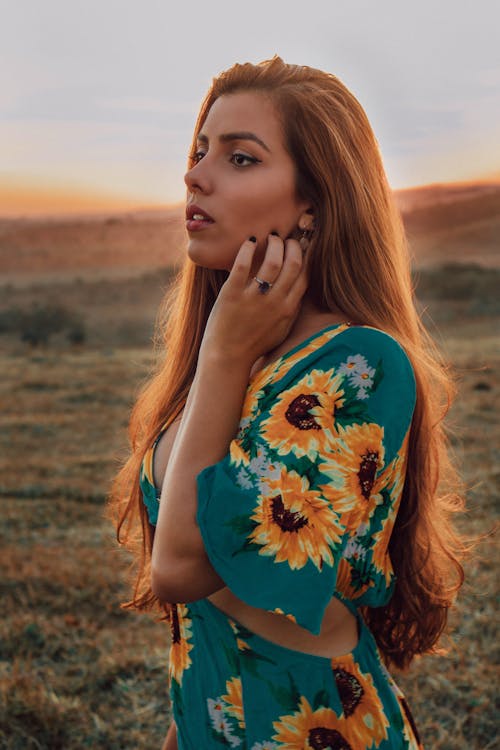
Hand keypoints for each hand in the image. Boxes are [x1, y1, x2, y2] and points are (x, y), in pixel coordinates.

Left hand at [200, 233, 307, 366]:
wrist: (228, 356)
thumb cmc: (254, 344)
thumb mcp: (281, 329)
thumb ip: (291, 309)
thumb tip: (299, 288)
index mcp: (288, 309)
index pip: (305, 274)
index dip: (306, 255)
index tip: (302, 245)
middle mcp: (275, 302)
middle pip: (293, 263)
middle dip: (293, 245)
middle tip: (287, 239)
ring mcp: (254, 297)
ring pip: (272, 260)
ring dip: (274, 244)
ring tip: (270, 238)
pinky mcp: (232, 293)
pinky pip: (243, 264)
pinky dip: (248, 249)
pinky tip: (250, 242)